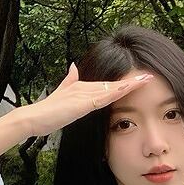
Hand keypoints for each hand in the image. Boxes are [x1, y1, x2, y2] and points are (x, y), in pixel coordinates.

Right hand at [24, 63, 154, 137]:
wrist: (34, 117)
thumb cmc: (47, 111)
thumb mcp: (61, 94)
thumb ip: (69, 81)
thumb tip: (73, 66)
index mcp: (82, 88)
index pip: (109, 85)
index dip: (125, 83)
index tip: (140, 81)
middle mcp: (85, 88)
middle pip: (114, 84)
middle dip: (132, 81)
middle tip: (150, 77)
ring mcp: (83, 94)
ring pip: (111, 88)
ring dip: (129, 85)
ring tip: (146, 80)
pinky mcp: (81, 103)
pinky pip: (102, 98)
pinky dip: (115, 93)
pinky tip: (127, 90)